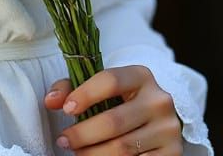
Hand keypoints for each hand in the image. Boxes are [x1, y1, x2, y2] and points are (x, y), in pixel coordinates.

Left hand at [43, 66, 184, 153]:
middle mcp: (159, 100)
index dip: (84, 94)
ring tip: (77, 153)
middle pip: (114, 120)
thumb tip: (50, 101)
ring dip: (93, 154)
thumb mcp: (102, 88)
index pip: (110, 80)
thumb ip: (72, 88)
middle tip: (64, 141)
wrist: (158, 119)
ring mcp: (168, 129)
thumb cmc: (121, 101)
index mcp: (141, 75)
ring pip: (123, 148)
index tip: (66, 110)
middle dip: (83, 134)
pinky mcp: (173, 153)